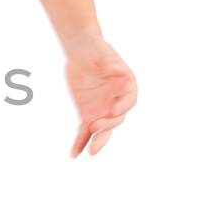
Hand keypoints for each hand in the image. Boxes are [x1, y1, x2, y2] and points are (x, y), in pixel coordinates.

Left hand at [65, 34, 137, 157]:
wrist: (81, 51)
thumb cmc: (95, 49)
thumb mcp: (102, 52)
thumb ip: (110, 63)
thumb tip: (118, 71)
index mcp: (126, 86)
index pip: (129, 100)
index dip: (123, 106)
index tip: (114, 109)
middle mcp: (116, 101)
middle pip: (116, 118)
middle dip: (108, 125)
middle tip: (95, 127)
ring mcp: (102, 109)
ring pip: (102, 129)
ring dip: (97, 140)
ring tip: (91, 152)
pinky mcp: (88, 114)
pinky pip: (84, 132)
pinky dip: (79, 143)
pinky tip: (74, 154)